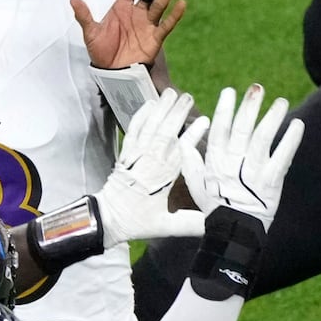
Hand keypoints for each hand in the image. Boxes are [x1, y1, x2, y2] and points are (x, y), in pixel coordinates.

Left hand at [71, 0, 186, 68]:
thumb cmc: (102, 52)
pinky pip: (166, 24)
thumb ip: (85, 16)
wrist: (112, 74)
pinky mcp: (155, 38)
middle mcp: (138, 11)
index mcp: (122, 6)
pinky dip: (174, 15)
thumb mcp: (91, 33)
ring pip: (161, 1)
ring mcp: (148, 24)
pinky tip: (181, 2)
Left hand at [95, 89, 205, 244]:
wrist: (106, 220)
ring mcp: (135, 156)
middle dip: (176, 113)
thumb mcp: (165, 227)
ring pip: (149, 128)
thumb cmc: (137, 223)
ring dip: (160, 109)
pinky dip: (140, 116)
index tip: (204, 121)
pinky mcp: (125, 154)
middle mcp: (149, 163)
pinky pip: (132, 131)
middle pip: (164, 133)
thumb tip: (214, 224)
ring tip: (171, 93)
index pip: (180, 151)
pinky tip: (149, 104)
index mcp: (162, 179)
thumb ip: (190, 224)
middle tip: (187, 97)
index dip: (193, 135)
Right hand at [180, 84, 303, 230]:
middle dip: (250, 106)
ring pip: (263, 138)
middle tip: (257, 88)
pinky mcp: (272, 181)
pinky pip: (283, 156)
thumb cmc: (215, 207)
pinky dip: (291, 140)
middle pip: (242, 129)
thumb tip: (183, 141)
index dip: (224, 109)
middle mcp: (233, 164)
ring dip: (273, 117)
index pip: (219, 130)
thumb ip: (190, 161)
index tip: (230, 91)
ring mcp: (253, 172)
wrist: (234, 232)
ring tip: (281, 102)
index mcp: (215, 162)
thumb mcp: (195, 184)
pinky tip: (297, 124)